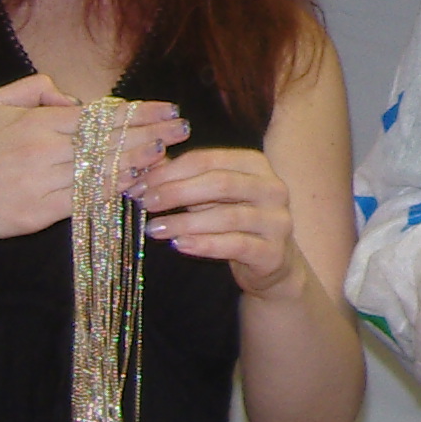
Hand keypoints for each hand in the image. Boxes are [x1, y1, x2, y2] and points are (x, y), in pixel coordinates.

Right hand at [0, 75, 185, 243]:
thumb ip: (34, 88)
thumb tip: (70, 95)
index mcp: (36, 122)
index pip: (100, 116)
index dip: (138, 113)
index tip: (167, 110)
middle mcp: (42, 152)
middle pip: (107, 143)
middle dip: (150, 135)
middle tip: (182, 130)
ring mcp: (40, 185)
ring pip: (100, 174)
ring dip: (138, 165)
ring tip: (167, 155)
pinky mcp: (36, 215)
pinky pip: (83, 203)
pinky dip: (111, 194)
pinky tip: (133, 186)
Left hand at [140, 145, 306, 296]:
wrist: (271, 262)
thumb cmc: (234, 222)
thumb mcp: (211, 197)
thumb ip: (185, 180)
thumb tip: (146, 167)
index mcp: (256, 165)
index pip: (210, 159)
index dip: (173, 170)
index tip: (144, 183)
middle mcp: (273, 188)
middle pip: (221, 183)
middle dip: (177, 191)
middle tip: (146, 203)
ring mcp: (277, 221)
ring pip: (227, 216)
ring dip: (185, 222)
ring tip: (155, 229)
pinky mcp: (273, 252)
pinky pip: (235, 245)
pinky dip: (204, 244)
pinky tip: (179, 245)